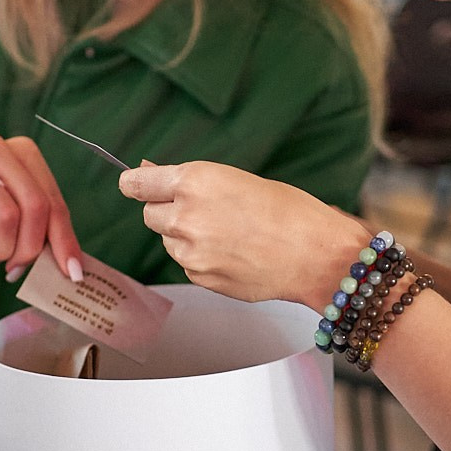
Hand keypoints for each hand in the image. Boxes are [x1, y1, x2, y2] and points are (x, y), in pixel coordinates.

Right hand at [0, 134, 83, 279]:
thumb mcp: (15, 227)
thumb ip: (43, 235)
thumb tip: (74, 267)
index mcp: (22, 152)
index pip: (53, 200)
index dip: (64, 240)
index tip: (71, 273)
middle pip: (34, 205)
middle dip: (30, 248)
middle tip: (16, 269)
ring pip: (5, 214)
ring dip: (0, 250)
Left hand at [118, 161, 364, 308]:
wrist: (317, 256)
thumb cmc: (289, 211)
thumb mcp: (239, 180)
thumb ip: (192, 182)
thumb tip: (148, 173)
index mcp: (195, 181)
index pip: (138, 183)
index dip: (135, 183)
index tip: (133, 184)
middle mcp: (185, 216)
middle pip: (150, 215)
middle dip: (167, 212)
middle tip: (202, 212)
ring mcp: (190, 251)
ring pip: (169, 242)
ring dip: (185, 237)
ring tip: (228, 235)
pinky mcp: (200, 277)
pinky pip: (187, 264)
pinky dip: (202, 259)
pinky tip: (234, 253)